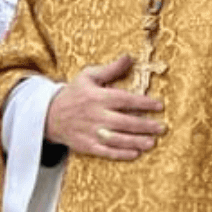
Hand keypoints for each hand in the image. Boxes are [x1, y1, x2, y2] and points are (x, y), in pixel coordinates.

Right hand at [43, 55, 165, 160]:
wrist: (49, 115)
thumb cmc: (73, 94)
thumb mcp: (88, 77)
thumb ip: (110, 69)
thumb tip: (129, 57)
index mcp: (97, 97)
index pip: (125, 100)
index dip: (143, 103)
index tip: (159, 106)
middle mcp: (95, 115)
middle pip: (125, 122)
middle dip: (145, 125)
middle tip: (162, 128)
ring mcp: (91, 132)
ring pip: (118, 138)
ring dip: (136, 141)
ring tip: (152, 142)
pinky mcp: (86, 146)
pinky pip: (106, 152)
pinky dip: (120, 154)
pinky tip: (135, 153)